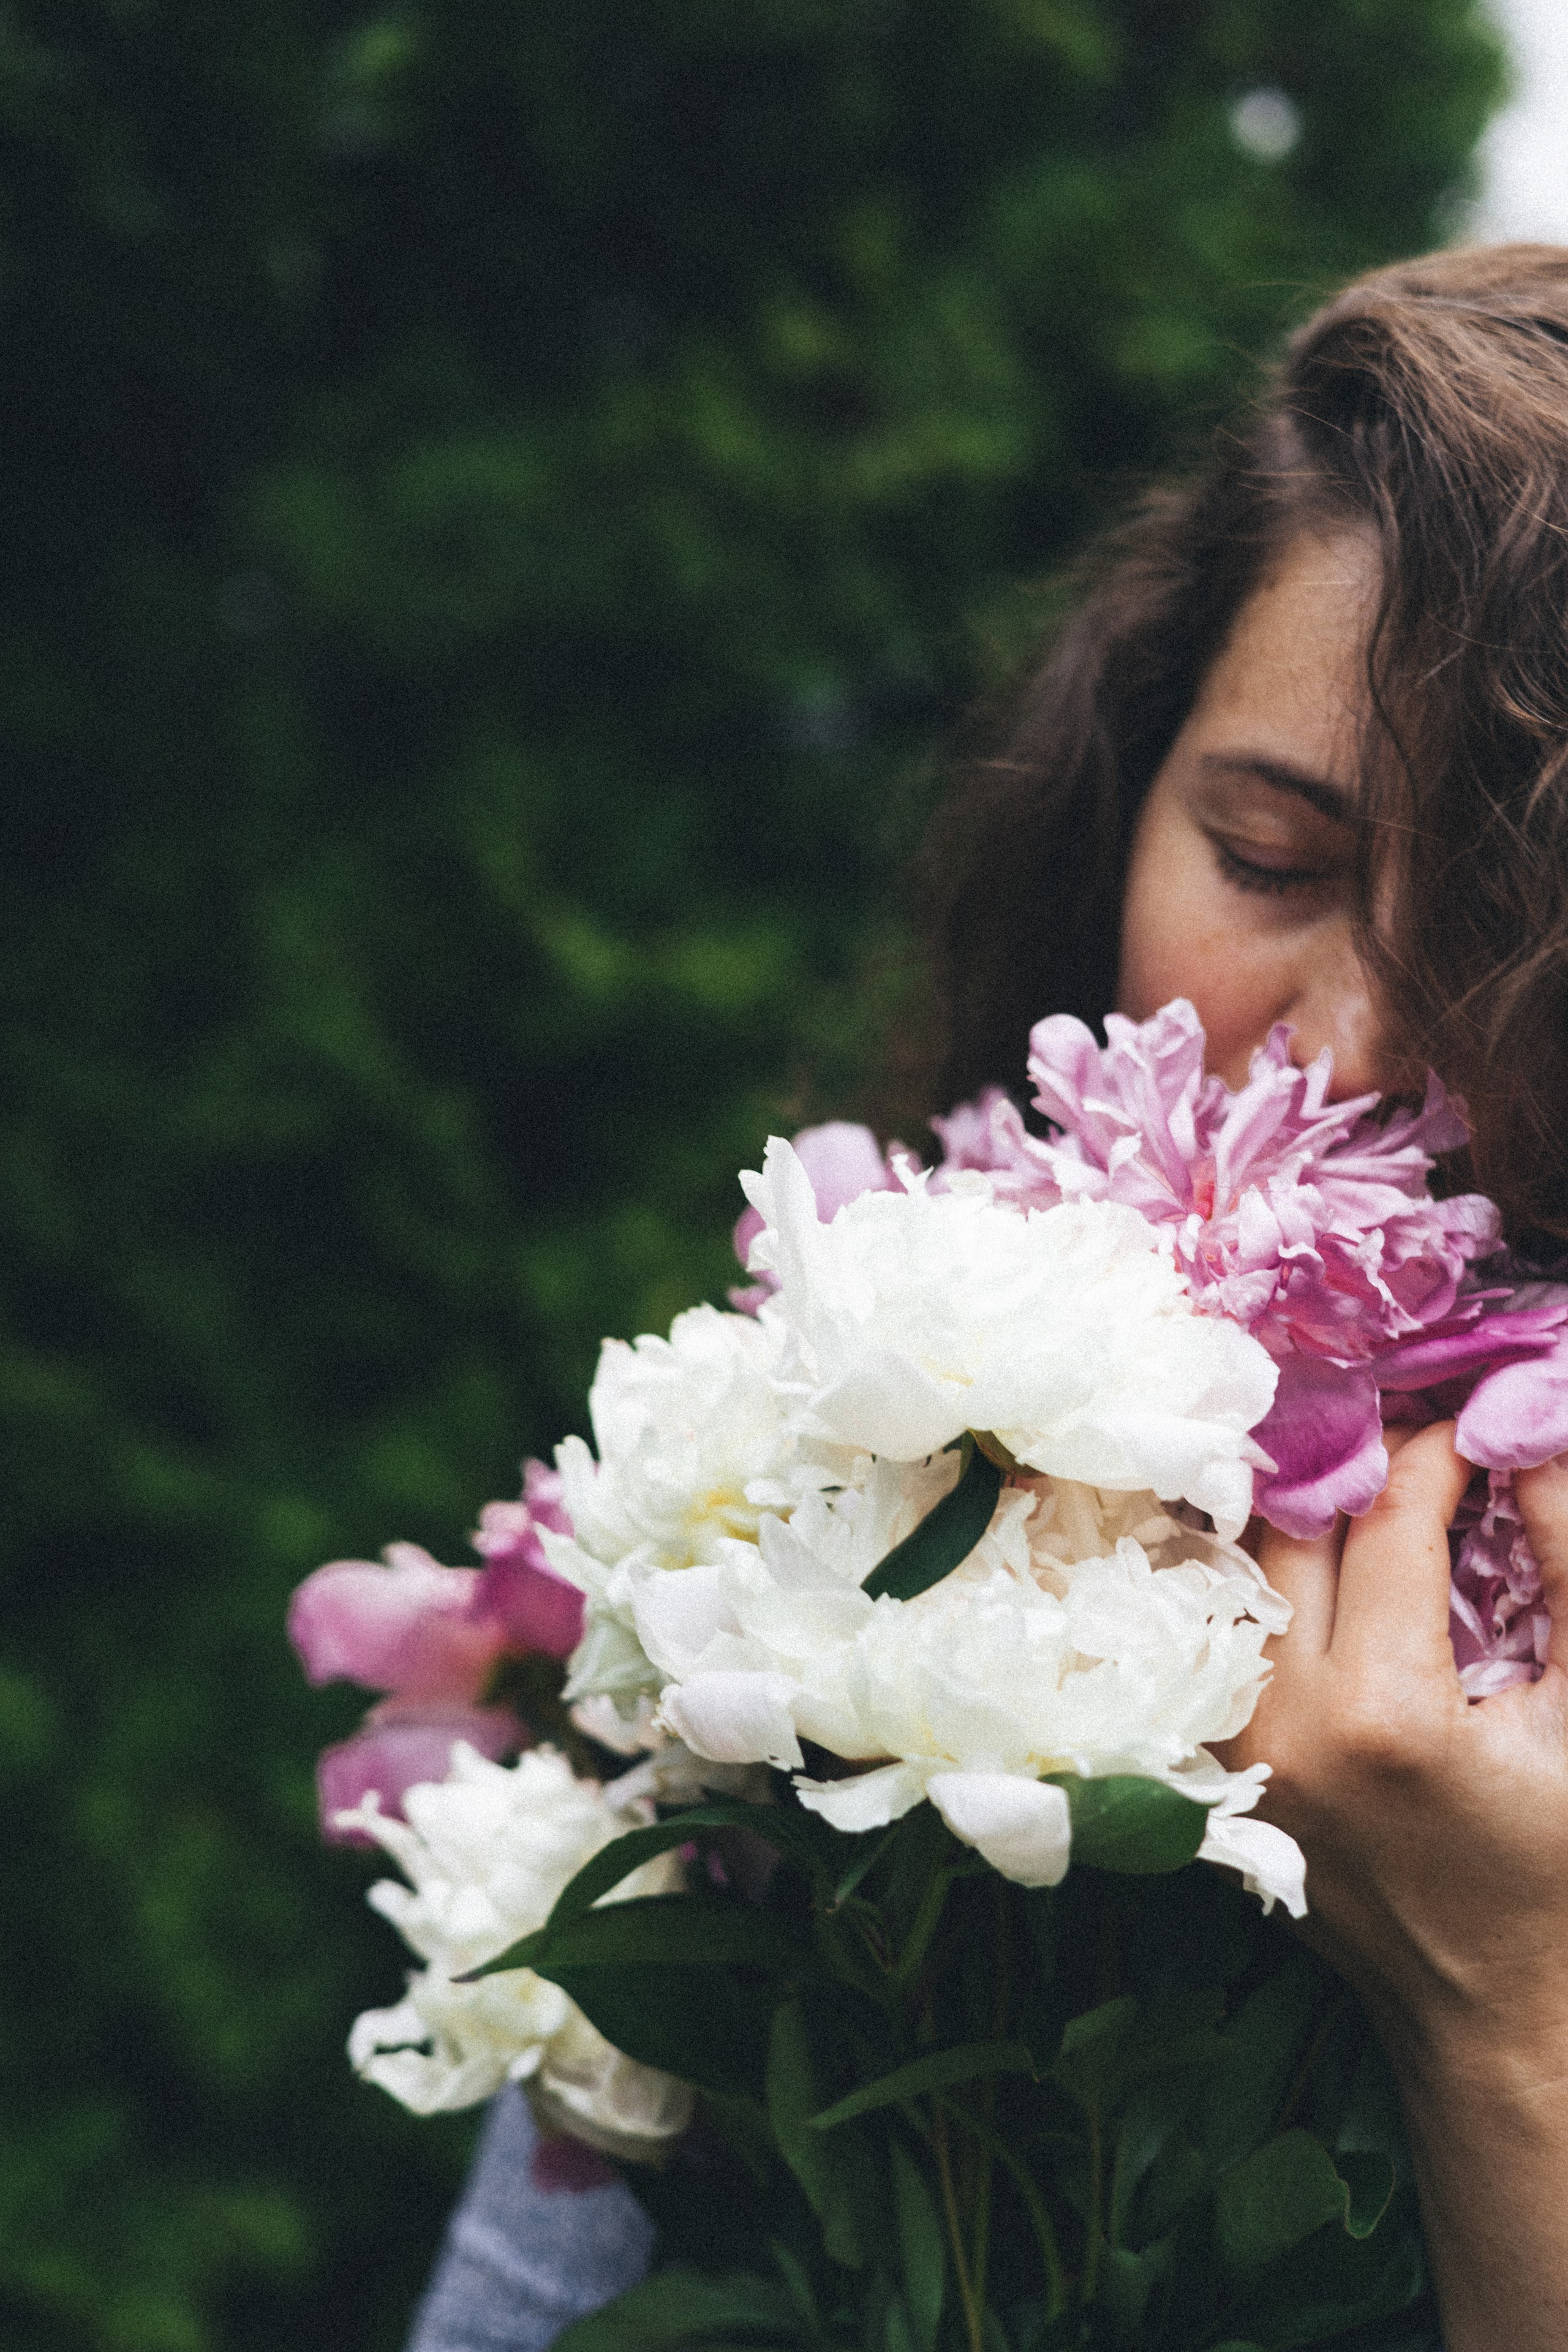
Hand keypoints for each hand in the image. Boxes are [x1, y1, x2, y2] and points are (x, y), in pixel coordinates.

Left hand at [1224, 1423, 1567, 2053]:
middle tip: (1423, 1441)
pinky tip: (1322, 1552)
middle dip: (1363, 1467)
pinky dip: (1273, 1578)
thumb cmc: (1556, 1867)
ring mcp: (1238, 1748)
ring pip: (1248, 1571)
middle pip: (1297, 1530)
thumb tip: (1532, 1437)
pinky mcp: (1219, 1765)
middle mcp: (1286, 1724)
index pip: (1388, 1521)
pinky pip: (1230, 1633)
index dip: (1436, 1454)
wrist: (1492, 2009)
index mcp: (1385, 1715)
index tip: (1477, 1427)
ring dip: (1307, 1514)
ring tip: (1374, 1483)